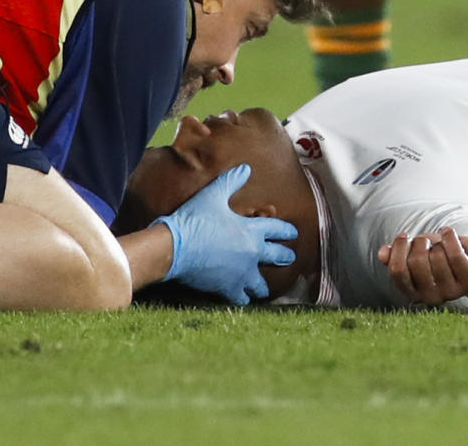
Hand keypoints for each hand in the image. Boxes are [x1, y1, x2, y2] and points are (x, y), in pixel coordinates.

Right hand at [153, 164, 296, 304]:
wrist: (173, 248)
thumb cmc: (194, 220)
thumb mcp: (213, 195)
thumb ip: (231, 182)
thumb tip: (245, 168)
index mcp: (252, 231)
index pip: (278, 229)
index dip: (287, 230)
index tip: (294, 233)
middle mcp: (252, 254)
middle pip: (277, 256)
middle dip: (285, 256)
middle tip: (289, 258)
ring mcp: (241, 274)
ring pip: (260, 284)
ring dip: (263, 284)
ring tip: (264, 287)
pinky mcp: (227, 288)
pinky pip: (241, 298)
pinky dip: (243, 298)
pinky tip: (243, 299)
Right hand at [378, 227, 467, 305]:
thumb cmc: (441, 257)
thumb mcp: (416, 254)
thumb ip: (397, 256)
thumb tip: (382, 254)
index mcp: (413, 294)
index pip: (397, 272)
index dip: (398, 250)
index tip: (403, 236)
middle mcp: (432, 297)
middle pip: (416, 262)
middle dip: (419, 243)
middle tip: (426, 241)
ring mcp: (453, 291)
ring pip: (437, 256)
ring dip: (438, 242)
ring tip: (443, 244)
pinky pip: (455, 254)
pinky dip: (450, 237)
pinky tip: (448, 232)